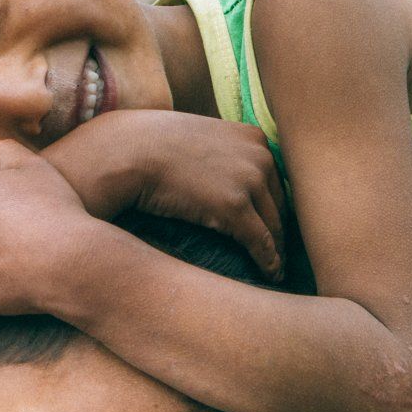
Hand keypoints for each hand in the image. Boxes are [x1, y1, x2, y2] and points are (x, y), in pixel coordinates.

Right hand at [49, 112, 283, 278]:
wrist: (129, 150)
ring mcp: (250, 180)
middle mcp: (260, 156)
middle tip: (282, 254)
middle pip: (281, 203)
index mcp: (254, 138)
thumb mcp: (200, 137)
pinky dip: (269, 261)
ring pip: (276, 226)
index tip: (276, 226)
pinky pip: (262, 242)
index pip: (276, 179)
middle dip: (281, 229)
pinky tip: (270, 274)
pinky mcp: (236, 207)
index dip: (276, 206)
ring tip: (277, 269)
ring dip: (278, 251)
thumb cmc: (154, 145)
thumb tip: (225, 176)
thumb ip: (222, 153)